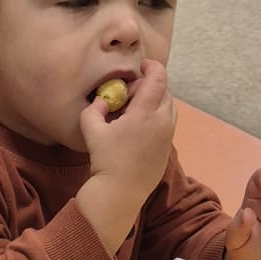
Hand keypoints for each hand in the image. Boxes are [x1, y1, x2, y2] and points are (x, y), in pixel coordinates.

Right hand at [76, 60, 176, 254]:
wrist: (119, 193)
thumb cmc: (105, 160)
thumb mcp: (91, 130)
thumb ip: (93, 108)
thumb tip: (101, 100)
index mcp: (146, 112)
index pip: (158, 77)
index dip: (151, 66)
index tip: (141, 67)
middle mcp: (163, 121)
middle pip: (165, 91)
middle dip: (150, 86)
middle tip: (132, 93)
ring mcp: (167, 136)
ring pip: (169, 107)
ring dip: (156, 102)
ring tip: (136, 111)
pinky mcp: (167, 149)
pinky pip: (167, 124)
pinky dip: (157, 118)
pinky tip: (139, 129)